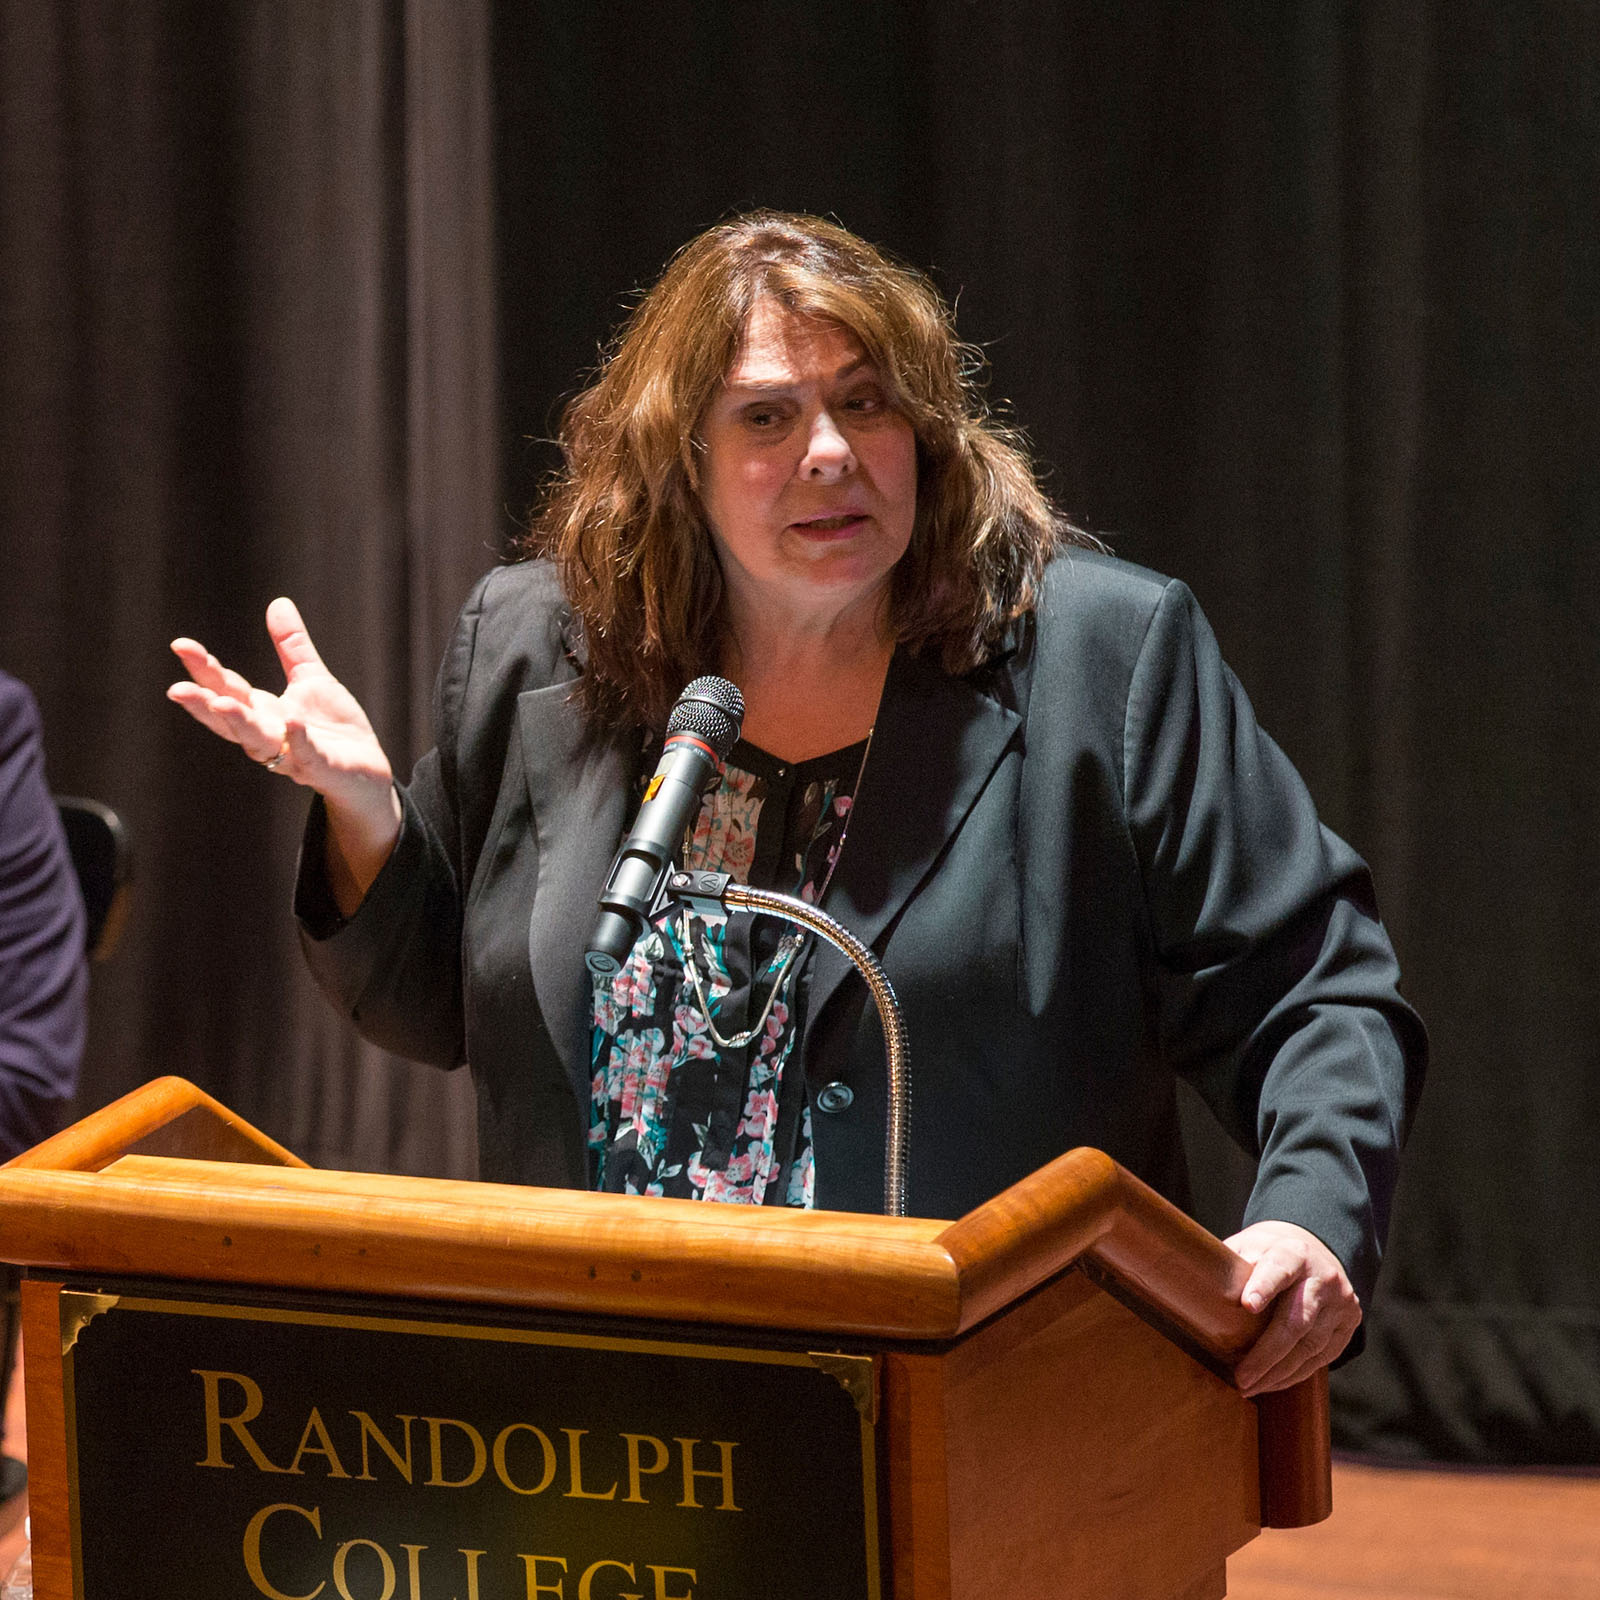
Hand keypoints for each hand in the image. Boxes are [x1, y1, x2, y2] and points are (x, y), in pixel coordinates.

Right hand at [168, 598, 400, 906]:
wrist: (366, 772)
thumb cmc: (334, 729)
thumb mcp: (312, 680)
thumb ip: (292, 647)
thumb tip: (278, 603)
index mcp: (262, 711)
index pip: (226, 688)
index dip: (204, 668)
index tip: (181, 645)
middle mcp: (268, 735)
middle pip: (229, 719)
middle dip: (203, 704)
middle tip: (178, 688)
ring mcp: (291, 754)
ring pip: (257, 742)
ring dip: (240, 724)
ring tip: (223, 704)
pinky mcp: (321, 767)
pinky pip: (306, 755)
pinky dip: (297, 741)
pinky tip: (292, 723)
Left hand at [1224, 1220, 1360, 1396]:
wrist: (1314, 1248)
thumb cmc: (1269, 1252)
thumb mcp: (1249, 1246)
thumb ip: (1230, 1265)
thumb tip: (1193, 1290)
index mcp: (1293, 1252)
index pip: (1279, 1268)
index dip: (1264, 1286)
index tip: (1247, 1305)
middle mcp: (1323, 1277)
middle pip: (1295, 1321)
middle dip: (1266, 1354)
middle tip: (1241, 1378)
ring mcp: (1340, 1303)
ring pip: (1310, 1346)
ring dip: (1278, 1372)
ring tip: (1250, 1387)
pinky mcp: (1349, 1324)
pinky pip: (1322, 1358)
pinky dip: (1295, 1373)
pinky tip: (1274, 1383)